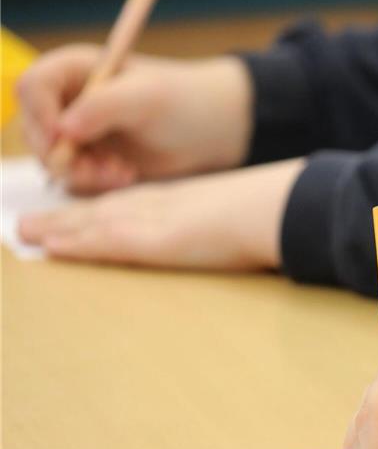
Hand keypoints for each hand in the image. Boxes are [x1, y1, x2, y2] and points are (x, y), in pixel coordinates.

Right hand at [17, 44, 251, 193]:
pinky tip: (127, 176)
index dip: (40, 114)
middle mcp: (71, 99)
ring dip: (82, 173)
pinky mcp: (93, 158)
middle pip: (34, 129)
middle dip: (62, 155)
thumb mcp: (148, 98)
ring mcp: (80, 131)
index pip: (33, 86)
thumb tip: (63, 128)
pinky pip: (75, 177)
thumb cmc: (186, 103)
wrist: (215, 131)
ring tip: (123, 173)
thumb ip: (103, 105)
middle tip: (100, 169)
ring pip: (52, 159)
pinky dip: (95, 183)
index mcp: (77, 70)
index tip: (63, 140)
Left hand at [17, 158, 302, 269]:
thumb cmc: (274, 212)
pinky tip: (52, 248)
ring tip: (26, 234)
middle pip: (104, 209)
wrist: (281, 207)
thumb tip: (238, 234)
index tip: (74, 217)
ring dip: (58, 229)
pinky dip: (77, 243)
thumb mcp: (245, 216)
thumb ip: (230, 225)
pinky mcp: (156, 240)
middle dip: (66, 219)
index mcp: (183, 200)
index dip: (97, 210)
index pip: (129, 203)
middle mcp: (162, 205)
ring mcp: (157, 220)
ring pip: (95, 222)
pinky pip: (106, 241)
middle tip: (30, 226)